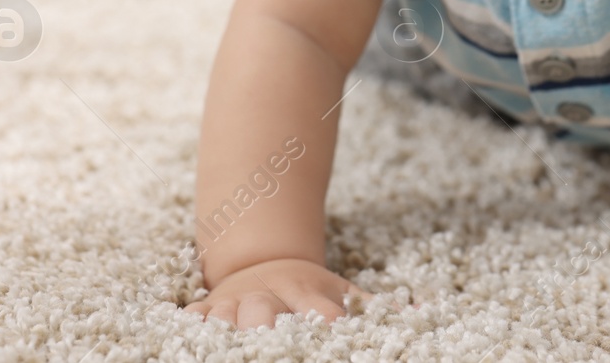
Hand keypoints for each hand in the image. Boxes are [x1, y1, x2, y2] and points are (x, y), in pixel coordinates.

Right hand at [184, 257, 373, 329]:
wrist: (264, 263)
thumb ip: (377, 307)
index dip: (325, 320)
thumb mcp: (345, 292)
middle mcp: (271, 297)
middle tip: (270, 341)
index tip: (332, 327)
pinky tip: (188, 341)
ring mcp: (236, 302)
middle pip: (265, 313)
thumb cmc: (310, 291)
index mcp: (307, 293)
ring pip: (225, 317)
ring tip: (227, 346)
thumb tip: (421, 315)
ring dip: (224, 331)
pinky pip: (194, 318)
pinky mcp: (209, 308)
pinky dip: (191, 328)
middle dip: (265, 327)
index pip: (319, 311)